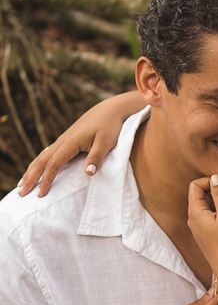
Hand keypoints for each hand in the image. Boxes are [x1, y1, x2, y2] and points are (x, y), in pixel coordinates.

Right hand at [18, 91, 142, 196]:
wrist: (109, 110)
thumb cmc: (109, 126)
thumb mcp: (106, 142)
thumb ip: (96, 157)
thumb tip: (88, 173)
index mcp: (71, 142)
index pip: (54, 164)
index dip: (46, 179)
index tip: (40, 194)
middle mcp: (63, 141)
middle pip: (42, 161)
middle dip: (30, 177)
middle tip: (20, 193)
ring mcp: (63, 140)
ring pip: (42, 157)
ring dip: (31, 171)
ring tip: (21, 185)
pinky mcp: (66, 140)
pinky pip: (47, 154)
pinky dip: (38, 164)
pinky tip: (35, 170)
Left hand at [188, 175, 217, 273]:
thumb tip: (215, 177)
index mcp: (195, 212)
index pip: (195, 186)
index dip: (210, 181)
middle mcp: (193, 218)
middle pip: (201, 194)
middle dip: (217, 190)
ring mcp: (197, 225)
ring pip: (206, 204)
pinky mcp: (204, 231)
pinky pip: (209, 214)